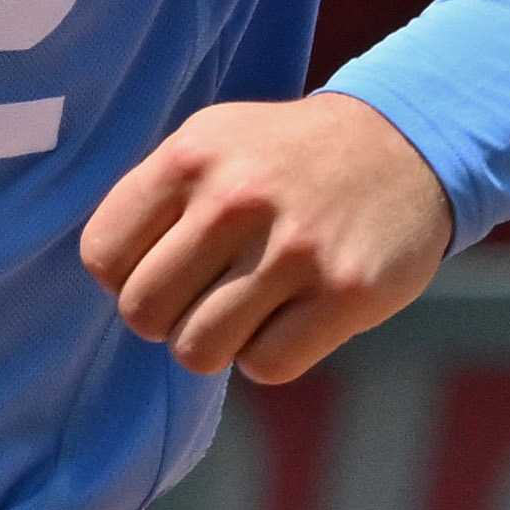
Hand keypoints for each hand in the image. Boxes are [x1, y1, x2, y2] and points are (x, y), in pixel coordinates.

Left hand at [81, 91, 451, 385]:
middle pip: (143, 313)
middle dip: (168, 317)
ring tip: (250, 306)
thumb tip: (112, 286)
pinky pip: (265, 367)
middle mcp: (237, 198)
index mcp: (191, 156)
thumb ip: (155, 202)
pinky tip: (294, 316)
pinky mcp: (345, 293)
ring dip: (218, 342)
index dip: (127, 275)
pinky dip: (272, 354)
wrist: (406, 145)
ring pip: (197, 351)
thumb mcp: (212, 143)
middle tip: (209, 293)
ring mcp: (294, 249)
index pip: (103, 256)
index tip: (167, 264)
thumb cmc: (287, 160)